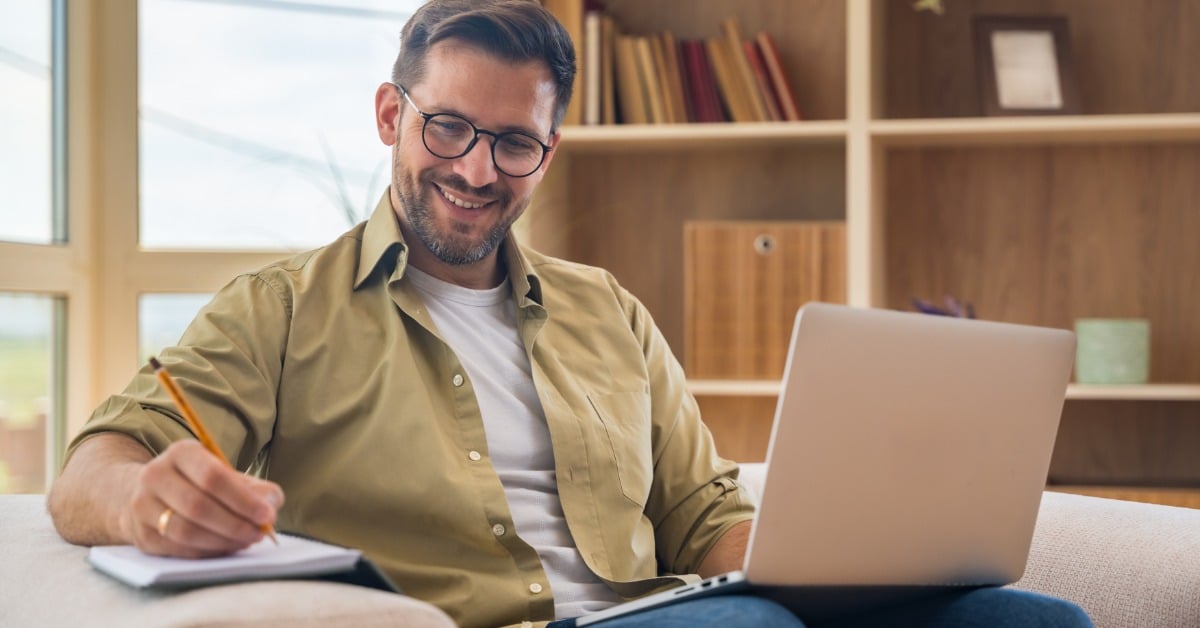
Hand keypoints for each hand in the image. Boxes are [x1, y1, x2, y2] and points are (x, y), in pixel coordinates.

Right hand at [123, 440, 283, 557]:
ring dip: (223, 541)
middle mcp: (155, 475)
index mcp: (181, 452)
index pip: (212, 477)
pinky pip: (179, 549)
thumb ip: (254, 487)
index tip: (267, 515)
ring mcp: (143, 506)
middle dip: (235, 524)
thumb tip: (270, 505)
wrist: (151, 493)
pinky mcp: (141, 535)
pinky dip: (208, 552)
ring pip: (186, 532)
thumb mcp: (225, 473)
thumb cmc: (198, 482)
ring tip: (246, 541)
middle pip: (198, 506)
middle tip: (259, 533)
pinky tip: (226, 547)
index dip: (242, 499)